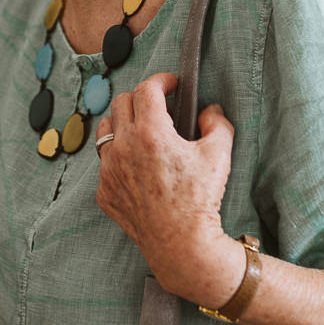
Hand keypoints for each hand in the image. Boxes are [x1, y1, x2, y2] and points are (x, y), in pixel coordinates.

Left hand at [95, 72, 242, 306]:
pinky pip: (105, 163)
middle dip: (141, 98)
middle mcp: (123, 147)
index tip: (171, 84)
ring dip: (122, 124)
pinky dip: (119, 158)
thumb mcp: (219, 155)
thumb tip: (210, 111)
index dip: (161, 80)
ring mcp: (109, 170)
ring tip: (141, 132)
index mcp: (150, 132)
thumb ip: (217, 123)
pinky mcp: (104, 191)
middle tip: (159, 107)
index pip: (147, 89)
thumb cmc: (200, 200)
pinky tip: (137, 166)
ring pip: (105, 130)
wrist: (182, 244)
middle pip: (121, 102)